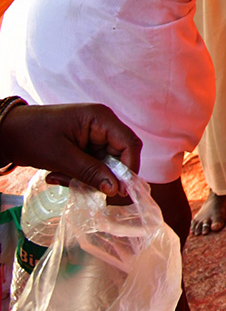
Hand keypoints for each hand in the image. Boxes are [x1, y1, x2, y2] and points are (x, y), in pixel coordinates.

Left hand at [0, 103, 141, 197]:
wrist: (5, 132)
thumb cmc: (31, 136)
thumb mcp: (61, 157)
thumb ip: (91, 172)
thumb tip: (115, 190)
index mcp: (101, 118)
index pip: (129, 143)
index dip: (129, 168)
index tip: (120, 192)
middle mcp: (102, 125)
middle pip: (118, 155)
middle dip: (102, 175)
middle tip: (80, 188)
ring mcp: (93, 135)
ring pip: (104, 164)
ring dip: (86, 177)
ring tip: (59, 178)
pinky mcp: (84, 145)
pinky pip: (92, 165)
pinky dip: (78, 175)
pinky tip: (57, 175)